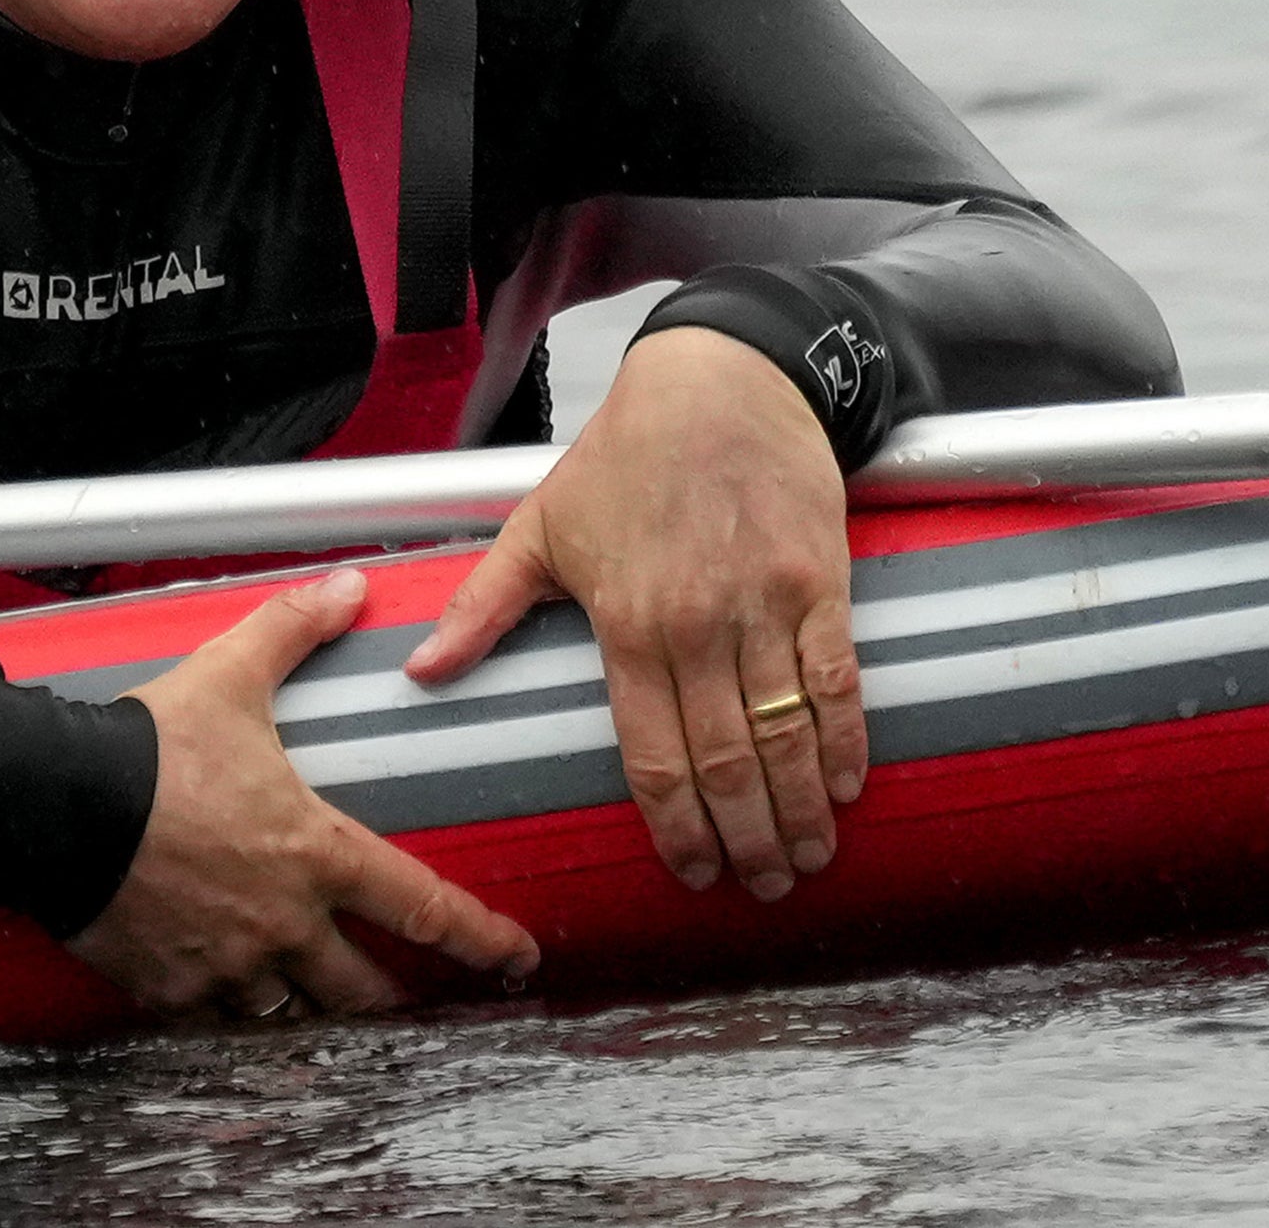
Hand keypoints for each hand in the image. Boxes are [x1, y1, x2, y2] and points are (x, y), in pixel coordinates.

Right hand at [66, 568, 540, 1016]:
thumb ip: (293, 630)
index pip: (421, 908)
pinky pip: (218, 1023)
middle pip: (361, 990)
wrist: (53, 805)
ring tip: (314, 1001)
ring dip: (309, 1009)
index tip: (515, 959)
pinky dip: (232, 1014)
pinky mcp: (169, 990)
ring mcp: (227, 967)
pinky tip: (231, 999)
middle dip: (388, 998)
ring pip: (292, 1016)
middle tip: (403, 999)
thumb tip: (350, 586)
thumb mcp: (229, 673)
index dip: (478, 938)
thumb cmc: (149, 745)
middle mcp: (283, 924)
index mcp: (315, 853)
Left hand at [406, 327, 862, 900]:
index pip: (654, 754)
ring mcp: (766, 606)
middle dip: (747, 837)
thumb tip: (421, 671)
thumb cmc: (623, 456)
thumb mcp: (539, 526)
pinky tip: (847, 787)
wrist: (717, 381)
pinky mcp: (821, 582)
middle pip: (727, 761)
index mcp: (626, 625)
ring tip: (807, 859)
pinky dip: (846, 740)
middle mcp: (698, 626)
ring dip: (801, 808)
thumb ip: (484, 607)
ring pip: (787, 732)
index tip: (693, 874)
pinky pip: (838, 680)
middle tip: (760, 887)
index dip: (677, 825)